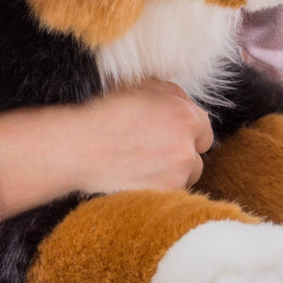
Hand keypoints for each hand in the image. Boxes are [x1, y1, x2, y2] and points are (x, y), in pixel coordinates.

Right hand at [66, 79, 214, 194]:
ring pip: (183, 177)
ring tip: (141, 164)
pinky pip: (168, 193)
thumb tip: (180, 101)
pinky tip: (135, 176)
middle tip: (151, 148)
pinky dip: (156, 187)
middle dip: (179, 153)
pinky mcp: (162, 197)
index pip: (203, 129)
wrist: (79, 147)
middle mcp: (187, 149)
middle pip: (195, 156)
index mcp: (186, 118)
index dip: (184, 129)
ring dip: (170, 172)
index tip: (168, 132)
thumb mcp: (139, 85)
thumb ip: (170, 93)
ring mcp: (177, 177)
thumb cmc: (104, 112)